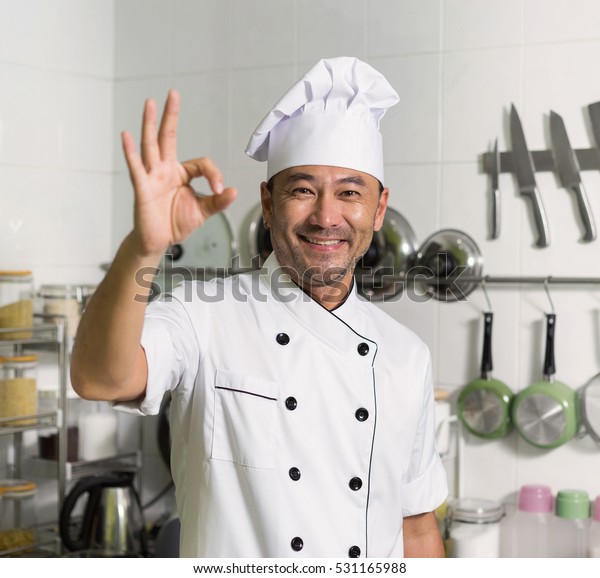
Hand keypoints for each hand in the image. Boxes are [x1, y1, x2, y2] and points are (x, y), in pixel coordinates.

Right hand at [121, 90, 236, 257]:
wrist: (159, 241)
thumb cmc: (176, 223)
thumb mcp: (203, 212)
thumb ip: (218, 202)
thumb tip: (234, 192)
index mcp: (181, 174)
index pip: (201, 163)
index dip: (213, 174)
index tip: (219, 189)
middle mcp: (165, 170)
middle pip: (168, 137)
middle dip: (171, 115)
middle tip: (173, 93)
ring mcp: (152, 176)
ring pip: (151, 145)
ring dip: (150, 124)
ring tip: (150, 103)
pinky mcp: (142, 188)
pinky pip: (136, 167)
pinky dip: (130, 152)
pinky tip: (126, 135)